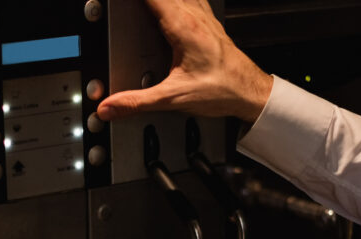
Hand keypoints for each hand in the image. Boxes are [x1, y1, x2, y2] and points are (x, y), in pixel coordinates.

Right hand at [96, 0, 272, 124]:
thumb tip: (111, 106)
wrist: (249, 93)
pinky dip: (173, 1)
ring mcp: (202, 15)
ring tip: (144, 7)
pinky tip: (169, 6)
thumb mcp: (173, 98)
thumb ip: (137, 102)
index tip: (117, 4)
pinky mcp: (208, 21)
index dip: (133, 1)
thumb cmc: (222, 90)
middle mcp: (193, 15)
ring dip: (158, 0)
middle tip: (126, 7)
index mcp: (182, 26)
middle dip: (143, 1)